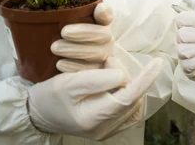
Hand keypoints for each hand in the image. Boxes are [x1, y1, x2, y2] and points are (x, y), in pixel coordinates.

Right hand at [28, 56, 160, 139]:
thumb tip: (122, 75)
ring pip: (133, 106)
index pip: (129, 97)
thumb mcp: (69, 82)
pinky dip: (128, 96)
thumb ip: (97, 79)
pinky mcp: (108, 129)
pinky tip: (116, 85)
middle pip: (132, 99)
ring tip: (110, 73)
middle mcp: (103, 130)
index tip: (157, 63)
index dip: (144, 79)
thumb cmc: (51, 95)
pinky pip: (128, 112)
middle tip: (108, 62)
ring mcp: (107, 132)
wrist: (38, 113)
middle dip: (128, 77)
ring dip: (129, 86)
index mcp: (93, 118)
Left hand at [52, 3, 114, 72]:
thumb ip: (70, 15)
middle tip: (62, 32)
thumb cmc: (68, 39)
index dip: (104, 12)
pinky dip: (74, 67)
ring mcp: (105, 57)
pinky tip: (59, 64)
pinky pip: (89, 71)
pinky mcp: (98, 73)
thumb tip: (64, 4)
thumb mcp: (70, 26)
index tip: (98, 9)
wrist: (71, 63)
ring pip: (97, 54)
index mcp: (101, 24)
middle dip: (82, 33)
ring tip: (55, 48)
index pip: (106, 15)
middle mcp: (107, 39)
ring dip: (75, 50)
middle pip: (102, 35)